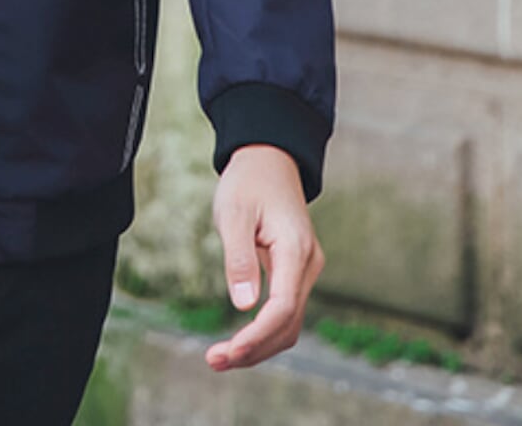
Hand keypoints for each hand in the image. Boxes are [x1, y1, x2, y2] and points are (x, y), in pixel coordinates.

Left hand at [206, 144, 325, 371]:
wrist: (268, 160)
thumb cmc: (247, 182)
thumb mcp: (233, 213)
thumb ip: (239, 258)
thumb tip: (244, 305)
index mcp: (295, 249)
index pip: (283, 307)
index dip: (257, 335)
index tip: (229, 352)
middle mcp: (308, 265)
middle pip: (288, 324)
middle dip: (254, 349)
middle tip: (214, 361)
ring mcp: (305, 270)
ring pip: (289, 323)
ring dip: (259, 345)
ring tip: (220, 357)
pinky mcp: (295, 272)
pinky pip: (284, 311)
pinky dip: (263, 330)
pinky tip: (238, 340)